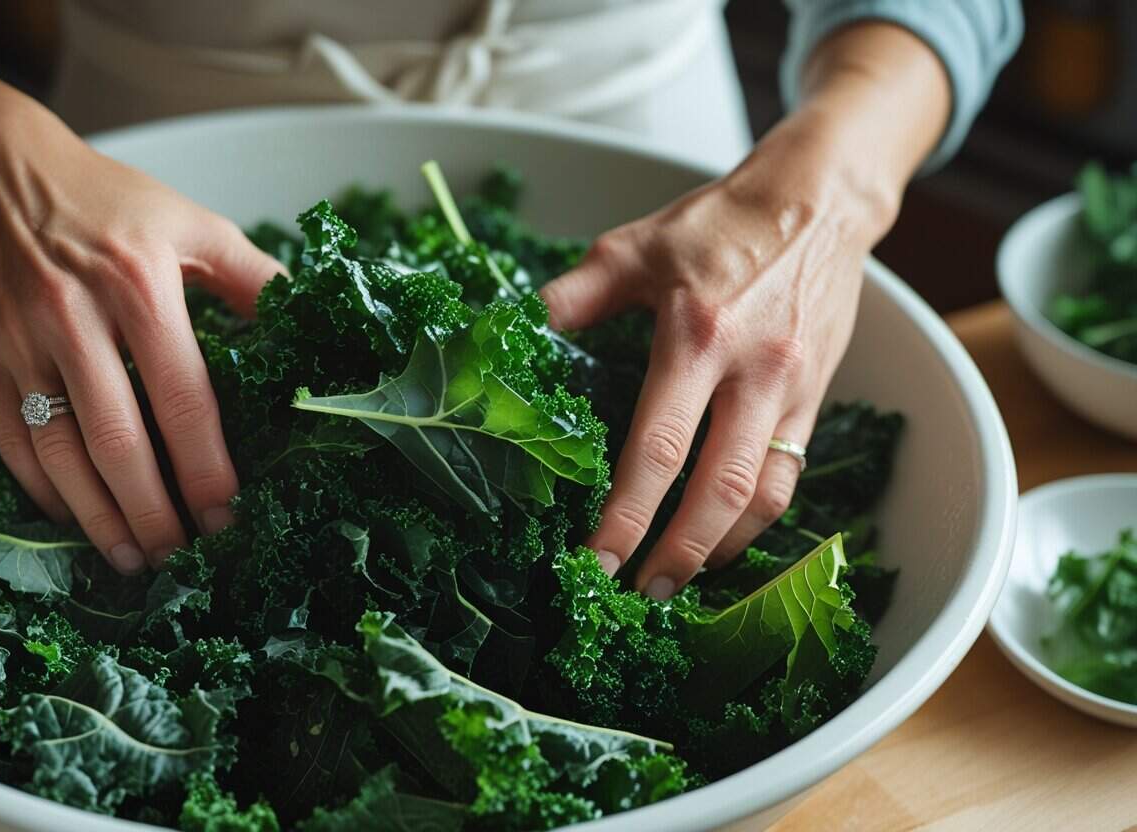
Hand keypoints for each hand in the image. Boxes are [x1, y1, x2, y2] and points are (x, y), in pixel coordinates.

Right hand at [0, 104, 283, 574]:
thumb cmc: (109, 200)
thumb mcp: (192, 222)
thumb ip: (252, 278)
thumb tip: (308, 325)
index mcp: (139, 284)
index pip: (182, 398)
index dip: (206, 468)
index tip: (227, 517)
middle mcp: (74, 316)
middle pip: (116, 441)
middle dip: (153, 512)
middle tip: (182, 558)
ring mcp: (19, 340)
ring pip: (58, 452)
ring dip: (96, 518)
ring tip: (133, 559)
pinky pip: (11, 440)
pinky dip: (43, 490)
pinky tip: (75, 518)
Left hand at [540, 122, 892, 598]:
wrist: (816, 201)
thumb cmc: (718, 223)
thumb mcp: (634, 247)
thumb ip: (575, 295)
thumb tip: (516, 329)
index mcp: (696, 336)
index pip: (658, 447)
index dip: (626, 514)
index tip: (595, 557)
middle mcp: (752, 371)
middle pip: (719, 491)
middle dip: (676, 554)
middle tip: (639, 594)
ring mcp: (792, 390)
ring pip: (764, 496)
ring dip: (721, 549)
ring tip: (679, 580)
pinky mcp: (816, 397)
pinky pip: (790, 475)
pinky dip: (757, 518)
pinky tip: (724, 537)